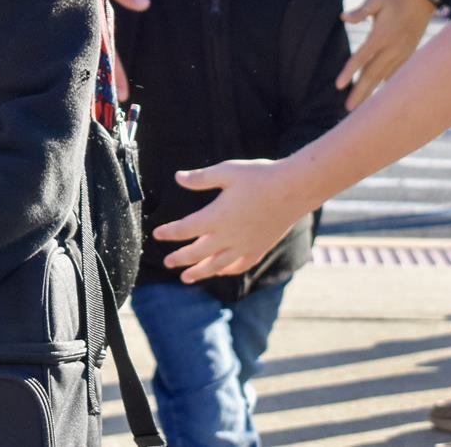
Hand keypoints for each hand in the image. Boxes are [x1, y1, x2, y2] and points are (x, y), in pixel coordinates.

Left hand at [151, 158, 304, 282]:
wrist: (293, 189)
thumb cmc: (259, 176)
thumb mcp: (226, 171)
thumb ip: (200, 178)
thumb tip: (178, 177)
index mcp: (216, 217)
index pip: (185, 229)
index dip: (169, 233)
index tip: (157, 234)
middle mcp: (228, 236)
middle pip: (197, 252)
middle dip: (180, 258)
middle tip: (167, 263)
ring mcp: (244, 245)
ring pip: (216, 265)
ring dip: (199, 272)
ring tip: (186, 278)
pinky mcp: (259, 247)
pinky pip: (239, 265)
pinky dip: (227, 270)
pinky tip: (220, 272)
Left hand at [335, 0, 434, 109]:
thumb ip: (361, 11)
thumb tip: (344, 18)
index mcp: (382, 35)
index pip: (362, 57)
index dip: (349, 72)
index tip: (338, 86)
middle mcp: (393, 48)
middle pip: (373, 74)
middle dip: (361, 92)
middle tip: (349, 109)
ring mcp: (403, 52)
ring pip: (385, 77)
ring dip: (374, 92)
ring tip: (363, 109)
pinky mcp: (410, 54)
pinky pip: (397, 74)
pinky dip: (388, 85)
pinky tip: (381, 97)